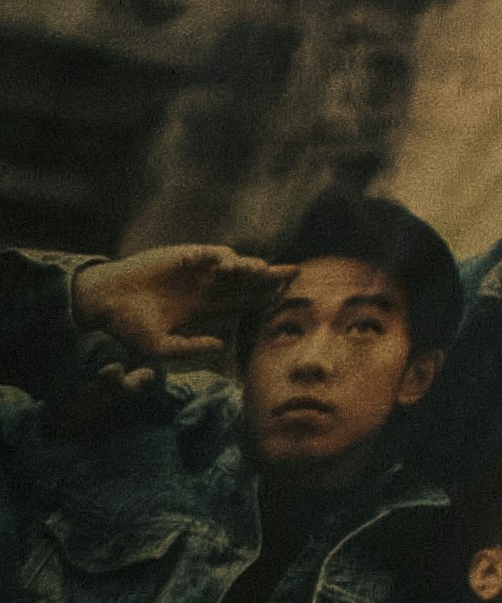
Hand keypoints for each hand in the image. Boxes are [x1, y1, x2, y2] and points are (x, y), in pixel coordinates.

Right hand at [74, 245, 269, 361]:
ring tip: (269, 273)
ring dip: (254, 268)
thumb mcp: (159, 346)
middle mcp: (205, 287)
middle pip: (247, 283)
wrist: (104, 302)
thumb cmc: (128, 326)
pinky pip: (215, 254)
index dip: (263, 301)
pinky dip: (227, 259)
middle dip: (271, 279)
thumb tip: (222, 344)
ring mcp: (197, 270)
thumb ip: (190, 348)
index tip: (284, 301)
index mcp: (203, 308)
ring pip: (237, 267)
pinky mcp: (186, 255)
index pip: (241, 303)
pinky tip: (230, 267)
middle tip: (297, 275)